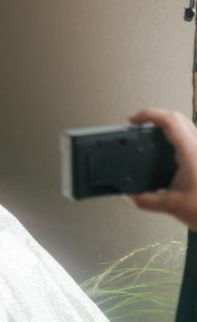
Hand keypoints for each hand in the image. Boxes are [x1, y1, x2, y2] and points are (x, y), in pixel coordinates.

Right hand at [127, 108, 196, 229]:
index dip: (148, 114)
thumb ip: (147, 200)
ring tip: (152, 135)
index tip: (133, 121)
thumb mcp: (173, 207)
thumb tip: (131, 196)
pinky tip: (170, 152)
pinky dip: (176, 137)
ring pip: (186, 126)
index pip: (169, 119)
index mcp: (192, 151)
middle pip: (177, 117)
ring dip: (167, 125)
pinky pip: (191, 138)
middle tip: (140, 124)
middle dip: (155, 117)